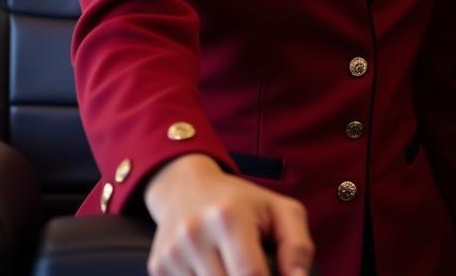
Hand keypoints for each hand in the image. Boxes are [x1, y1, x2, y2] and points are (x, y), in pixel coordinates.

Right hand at [144, 153, 313, 275]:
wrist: (187, 187)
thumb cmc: (242, 201)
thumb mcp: (279, 209)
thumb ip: (297, 244)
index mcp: (228, 216)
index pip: (251, 274)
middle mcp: (195, 233)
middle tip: (252, 268)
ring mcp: (172, 253)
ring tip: (230, 265)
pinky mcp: (158, 267)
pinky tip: (211, 269)